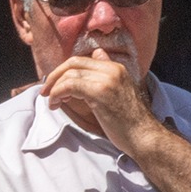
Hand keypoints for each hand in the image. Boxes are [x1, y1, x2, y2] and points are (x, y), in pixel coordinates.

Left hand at [39, 51, 157, 150]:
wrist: (144, 137)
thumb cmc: (130, 121)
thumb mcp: (119, 91)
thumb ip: (107, 74)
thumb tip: (97, 54)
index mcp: (116, 67)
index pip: (82, 59)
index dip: (64, 70)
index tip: (55, 84)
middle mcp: (111, 69)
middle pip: (73, 63)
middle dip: (55, 76)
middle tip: (46, 91)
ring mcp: (106, 79)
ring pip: (70, 74)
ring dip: (54, 87)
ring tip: (51, 101)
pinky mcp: (99, 92)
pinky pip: (70, 85)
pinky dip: (57, 93)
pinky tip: (56, 104)